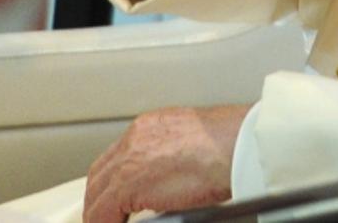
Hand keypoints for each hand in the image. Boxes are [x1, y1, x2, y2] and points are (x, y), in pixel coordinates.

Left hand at [83, 103, 251, 222]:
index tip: (117, 195)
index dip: (113, 180)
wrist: (242, 144)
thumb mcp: (195, 143)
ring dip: (99, 211)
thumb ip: (172, 158)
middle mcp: (137, 136)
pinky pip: (101, 211)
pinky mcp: (129, 182)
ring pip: (96, 191)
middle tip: (104, 215)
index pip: (120, 155)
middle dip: (98, 196)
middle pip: (100, 173)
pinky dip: (103, 222)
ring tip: (106, 222)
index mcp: (154, 125)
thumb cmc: (233, 144)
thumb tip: (166, 184)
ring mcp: (130, 158)